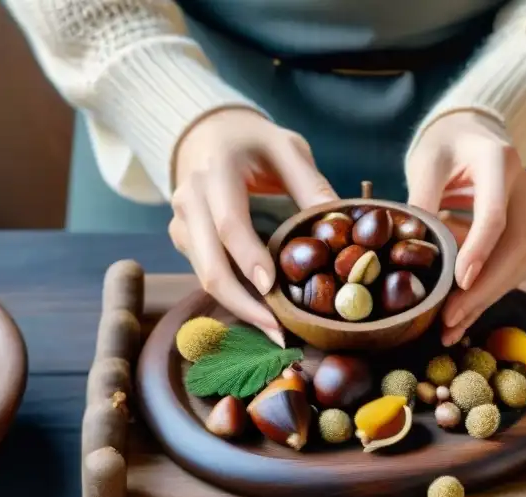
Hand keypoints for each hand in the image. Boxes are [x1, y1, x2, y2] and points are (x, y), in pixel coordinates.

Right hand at [170, 108, 338, 344]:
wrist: (206, 134)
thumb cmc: (253, 142)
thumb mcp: (286, 148)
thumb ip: (311, 184)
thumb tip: (344, 223)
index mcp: (215, 172)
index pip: (229, 224)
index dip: (249, 259)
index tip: (272, 289)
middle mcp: (189, 199)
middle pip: (209, 265)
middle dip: (244, 305)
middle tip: (279, 333)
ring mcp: (181, 222)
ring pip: (205, 277)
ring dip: (240, 309)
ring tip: (278, 332)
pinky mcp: (183, 239)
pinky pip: (206, 274)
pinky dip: (234, 297)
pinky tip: (264, 314)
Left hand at [406, 112, 525, 345]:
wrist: (472, 134)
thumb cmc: (445, 146)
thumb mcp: (426, 163)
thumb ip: (422, 201)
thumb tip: (414, 251)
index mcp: (499, 162)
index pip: (495, 215)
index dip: (479, 251)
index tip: (459, 283)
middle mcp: (525, 186)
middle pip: (517, 247)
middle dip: (484, 289)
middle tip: (450, 318)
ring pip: (521, 263)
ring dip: (487, 298)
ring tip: (452, 326)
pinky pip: (514, 267)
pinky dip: (488, 292)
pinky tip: (462, 314)